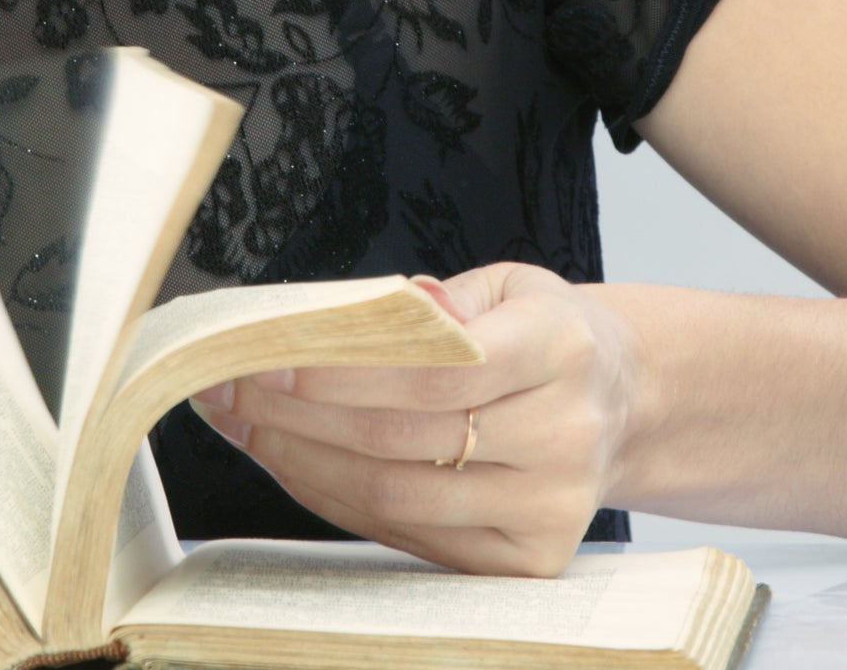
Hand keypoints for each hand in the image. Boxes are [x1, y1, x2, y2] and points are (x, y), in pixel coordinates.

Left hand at [190, 263, 642, 577]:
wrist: (620, 405)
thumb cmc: (543, 339)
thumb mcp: (506, 288)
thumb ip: (431, 301)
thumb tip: (341, 316)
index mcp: (561, 347)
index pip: (438, 371)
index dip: (343, 371)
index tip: (265, 357)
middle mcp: (566, 433)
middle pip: (403, 439)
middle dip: (297, 414)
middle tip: (226, 387)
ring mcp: (553, 507)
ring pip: (395, 497)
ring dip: (301, 461)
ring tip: (245, 425)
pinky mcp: (529, 559)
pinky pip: (408, 537)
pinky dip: (338, 500)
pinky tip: (296, 464)